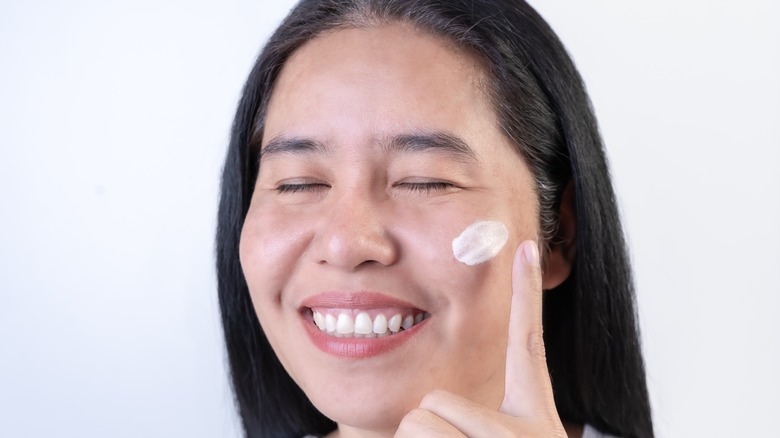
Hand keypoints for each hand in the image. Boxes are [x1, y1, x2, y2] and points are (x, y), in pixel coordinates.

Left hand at [394, 241, 566, 436]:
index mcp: (534, 415)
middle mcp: (529, 426)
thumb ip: (480, 418)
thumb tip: (430, 408)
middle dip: (432, 425)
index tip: (525, 248)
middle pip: (438, 396)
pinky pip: (408, 432)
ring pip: (419, 417)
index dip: (528, 293)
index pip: (529, 342)